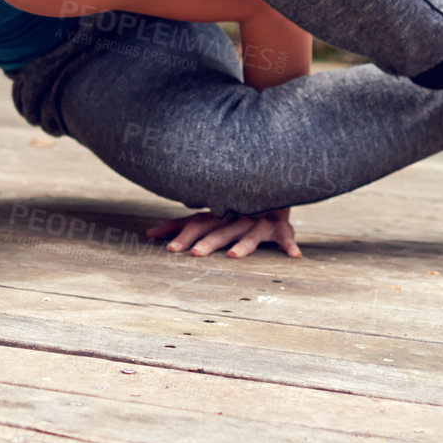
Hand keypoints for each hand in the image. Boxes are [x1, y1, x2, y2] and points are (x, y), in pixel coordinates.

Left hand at [147, 208, 302, 258]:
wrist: (268, 186)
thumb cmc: (233, 208)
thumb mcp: (208, 216)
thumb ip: (182, 226)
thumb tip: (147, 234)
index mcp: (217, 215)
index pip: (196, 223)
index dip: (180, 233)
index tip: (165, 246)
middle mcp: (235, 216)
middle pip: (220, 229)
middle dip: (207, 241)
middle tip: (195, 255)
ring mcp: (258, 220)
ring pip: (250, 232)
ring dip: (243, 244)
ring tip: (234, 256)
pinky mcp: (279, 225)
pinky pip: (286, 234)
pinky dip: (290, 243)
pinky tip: (295, 255)